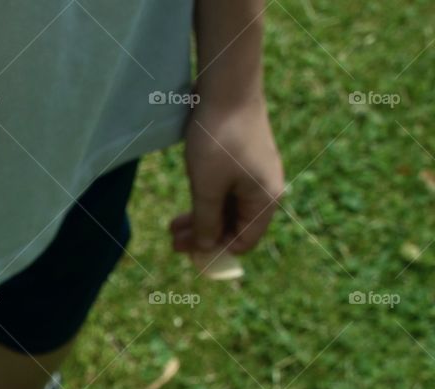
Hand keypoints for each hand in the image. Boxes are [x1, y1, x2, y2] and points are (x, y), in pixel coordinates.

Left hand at [170, 97, 284, 254]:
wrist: (227, 87)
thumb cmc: (219, 139)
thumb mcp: (207, 187)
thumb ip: (207, 221)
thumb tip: (207, 247)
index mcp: (265, 201)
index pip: (243, 242)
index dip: (216, 253)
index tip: (188, 254)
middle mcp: (265, 191)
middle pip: (234, 227)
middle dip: (204, 237)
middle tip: (172, 243)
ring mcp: (254, 175)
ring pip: (227, 210)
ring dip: (201, 221)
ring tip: (171, 228)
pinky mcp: (241, 162)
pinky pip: (225, 192)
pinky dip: (205, 202)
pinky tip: (184, 208)